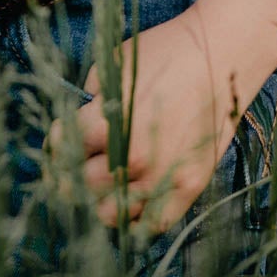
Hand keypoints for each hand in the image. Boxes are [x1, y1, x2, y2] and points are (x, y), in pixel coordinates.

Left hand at [43, 1, 239, 238]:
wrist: (221, 54)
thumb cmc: (166, 52)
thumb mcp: (113, 64)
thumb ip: (90, 99)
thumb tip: (78, 123)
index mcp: (105, 125)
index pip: (61, 151)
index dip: (55, 144)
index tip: (60, 142)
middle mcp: (131, 159)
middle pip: (80, 187)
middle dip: (70, 175)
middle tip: (74, 168)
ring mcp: (162, 178)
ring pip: (111, 215)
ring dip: (99, 202)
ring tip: (102, 187)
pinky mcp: (189, 188)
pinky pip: (153, 225)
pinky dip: (136, 219)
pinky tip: (131, 201)